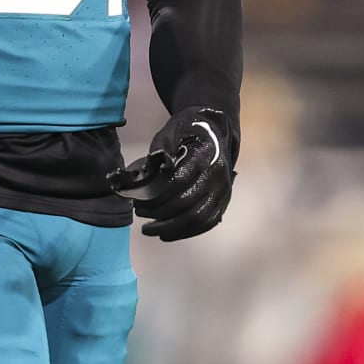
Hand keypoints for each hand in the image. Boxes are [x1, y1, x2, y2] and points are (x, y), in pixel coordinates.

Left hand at [106, 108, 236, 240]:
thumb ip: (161, 149)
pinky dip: (187, 232)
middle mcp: (217, 175)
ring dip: (172, 228)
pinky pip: (207, 222)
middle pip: (188, 204)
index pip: (179, 182)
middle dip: (161, 214)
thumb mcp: (171, 130)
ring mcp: (223, 189)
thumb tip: (148, 170)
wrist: (216, 129)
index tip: (139, 202)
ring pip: (199, 218)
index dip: (157, 196)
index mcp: (204, 155)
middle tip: (140, 214)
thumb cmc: (189, 130)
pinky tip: (168, 234)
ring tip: (151, 230)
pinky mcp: (224, 200)